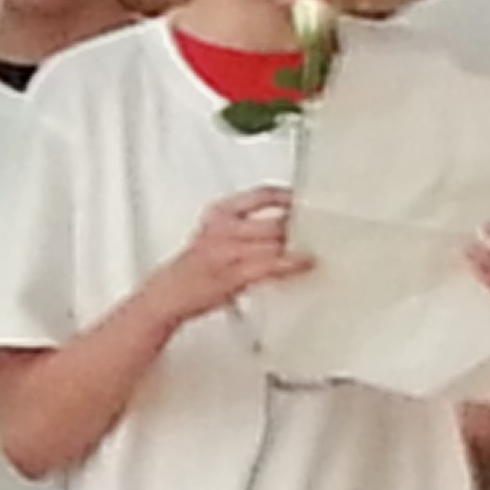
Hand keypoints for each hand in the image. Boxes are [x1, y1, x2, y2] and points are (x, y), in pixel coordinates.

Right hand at [148, 188, 309, 323]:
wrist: (167, 294)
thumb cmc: (194, 269)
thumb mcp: (217, 235)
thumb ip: (246, 227)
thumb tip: (284, 226)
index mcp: (219, 214)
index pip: (261, 195)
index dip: (288, 197)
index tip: (308, 200)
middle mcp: (223, 229)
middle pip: (274, 221)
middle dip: (300, 227)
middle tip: (322, 228)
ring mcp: (227, 252)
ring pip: (275, 242)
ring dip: (299, 245)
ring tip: (318, 245)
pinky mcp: (233, 275)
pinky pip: (269, 265)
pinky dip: (291, 264)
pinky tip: (304, 263)